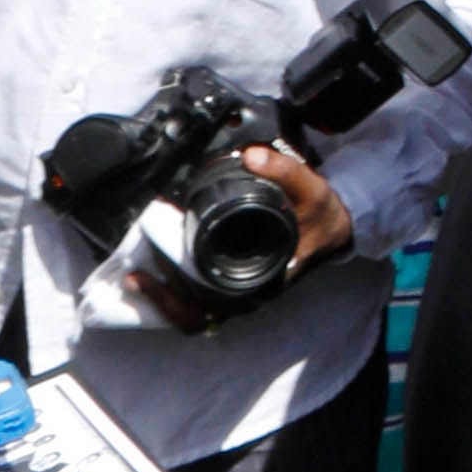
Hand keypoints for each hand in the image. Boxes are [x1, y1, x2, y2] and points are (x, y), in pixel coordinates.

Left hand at [122, 147, 355, 320]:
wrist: (335, 226)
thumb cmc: (321, 215)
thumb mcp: (311, 190)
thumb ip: (285, 171)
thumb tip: (251, 155)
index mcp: (262, 281)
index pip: (210, 307)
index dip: (174, 300)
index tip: (146, 277)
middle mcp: (249, 294)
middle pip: (195, 317)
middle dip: (162, 301)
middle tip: (136, 277)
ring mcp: (243, 293)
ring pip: (197, 315)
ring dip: (168, 302)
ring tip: (141, 276)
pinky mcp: (238, 284)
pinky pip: (203, 303)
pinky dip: (181, 294)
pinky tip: (161, 271)